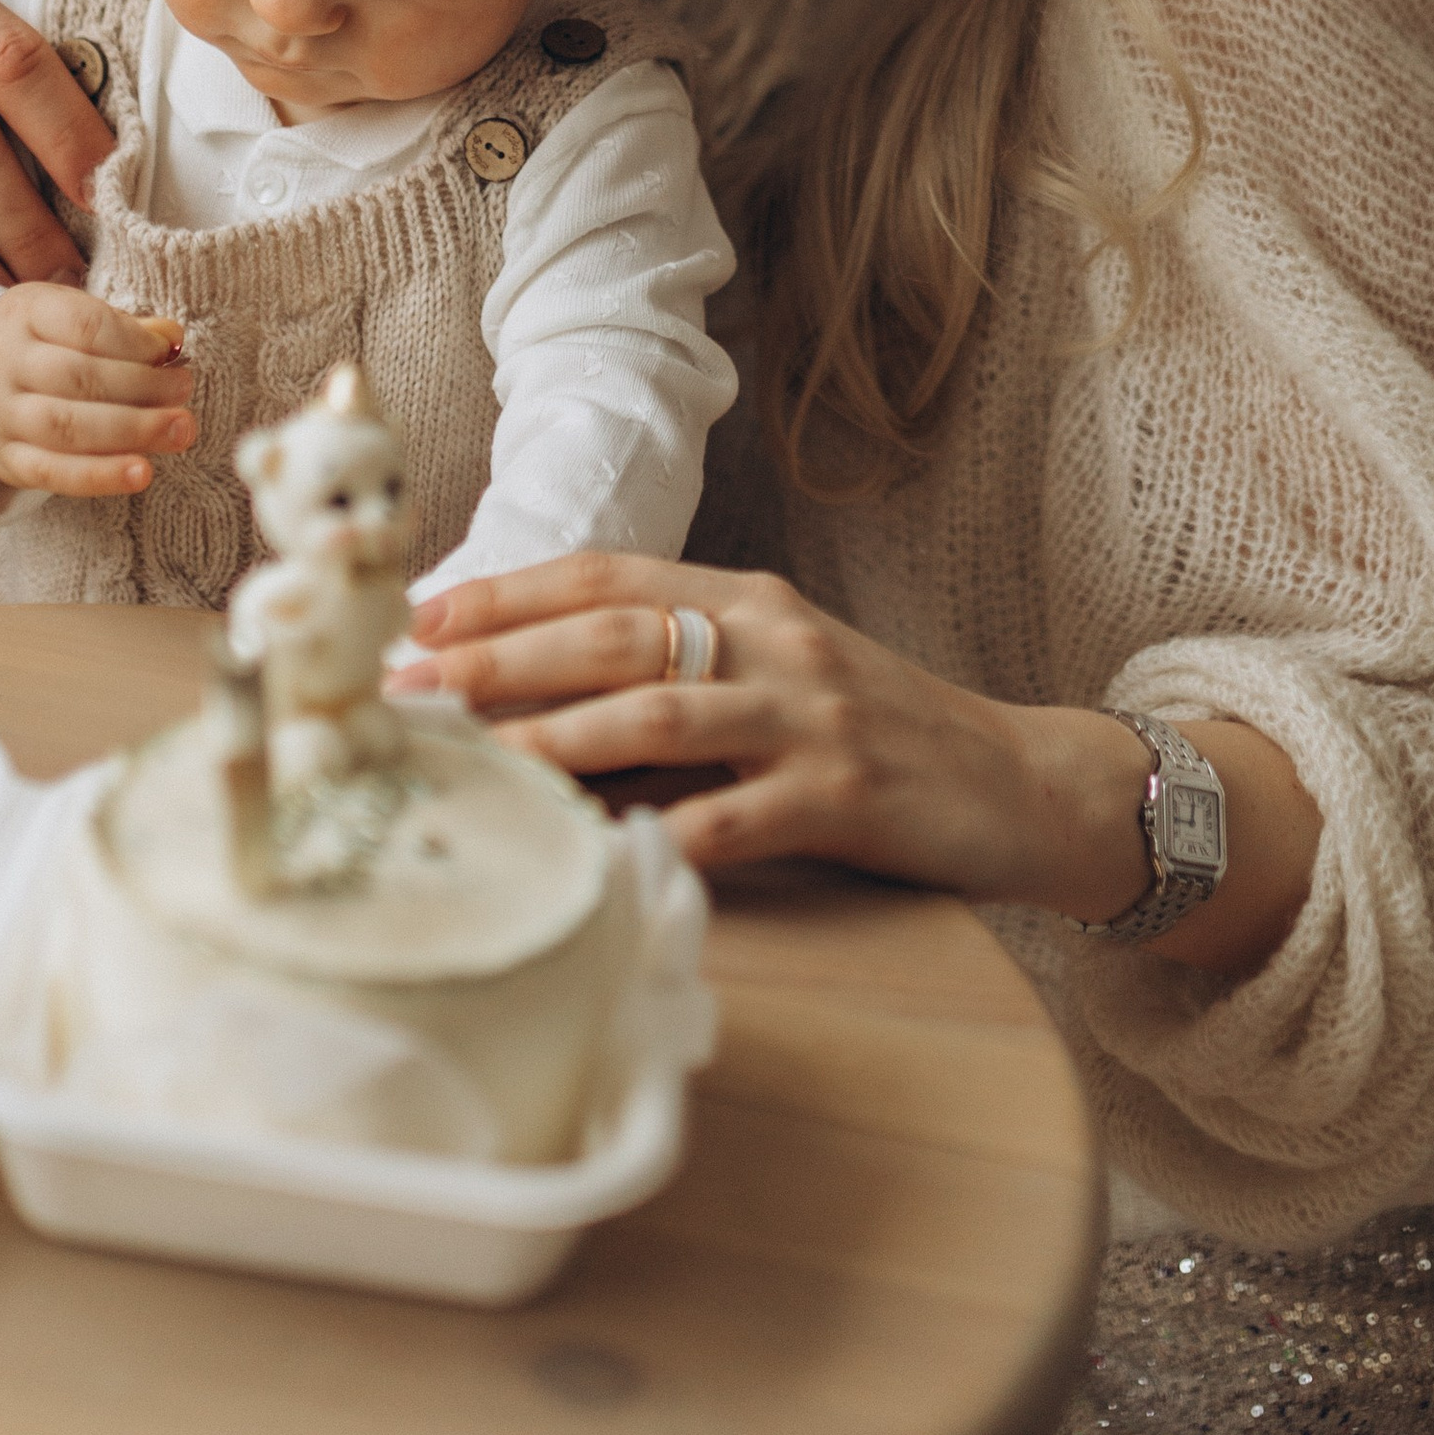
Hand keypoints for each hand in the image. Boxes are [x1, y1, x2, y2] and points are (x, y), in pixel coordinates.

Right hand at [0, 288, 191, 501]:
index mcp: (24, 313)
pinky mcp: (5, 460)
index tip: (170, 352)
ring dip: (132, 431)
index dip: (136, 342)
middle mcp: (5, 362)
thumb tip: (172, 336)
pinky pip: (52, 473)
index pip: (85, 326)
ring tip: (179, 430)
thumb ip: (121, 326)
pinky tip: (142, 473)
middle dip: (143, 388)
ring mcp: (0, 414)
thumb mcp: (67, 314)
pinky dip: (100, 476)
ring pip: (67, 427)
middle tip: (183, 392)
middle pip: (79, 378)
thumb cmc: (37, 343)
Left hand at [393, 554, 1149, 912]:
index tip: (421, 619)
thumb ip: (680, 675)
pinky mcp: (845, 796)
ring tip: (478, 762)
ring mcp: (812, 716)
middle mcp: (774, 642)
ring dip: (558, 738)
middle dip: (504, 659)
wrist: (1019, 782)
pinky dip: (664, 835)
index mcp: (748, 601)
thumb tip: (537, 700)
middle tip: (414, 687)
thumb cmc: (878, 735)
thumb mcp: (779, 677)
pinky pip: (736, 819)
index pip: (608, 578)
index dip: (510, 593)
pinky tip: (601, 856)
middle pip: (618, 635)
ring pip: (662, 715)